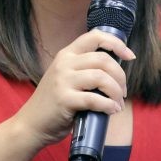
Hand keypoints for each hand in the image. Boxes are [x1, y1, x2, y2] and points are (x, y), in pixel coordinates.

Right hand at [13, 29, 135, 146]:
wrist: (31, 124)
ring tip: (117, 103)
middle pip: (103, 59)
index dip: (116, 44)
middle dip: (120, 76)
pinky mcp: (64, 99)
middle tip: (122, 92)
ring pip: (101, 78)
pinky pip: (94, 99)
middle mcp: (64, 63)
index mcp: (66, 54)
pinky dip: (108, 106)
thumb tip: (116, 71)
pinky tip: (111, 110)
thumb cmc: (54, 103)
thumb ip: (85, 69)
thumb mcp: (66, 77)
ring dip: (115, 92)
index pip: (95, 36)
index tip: (129, 56)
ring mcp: (63, 81)